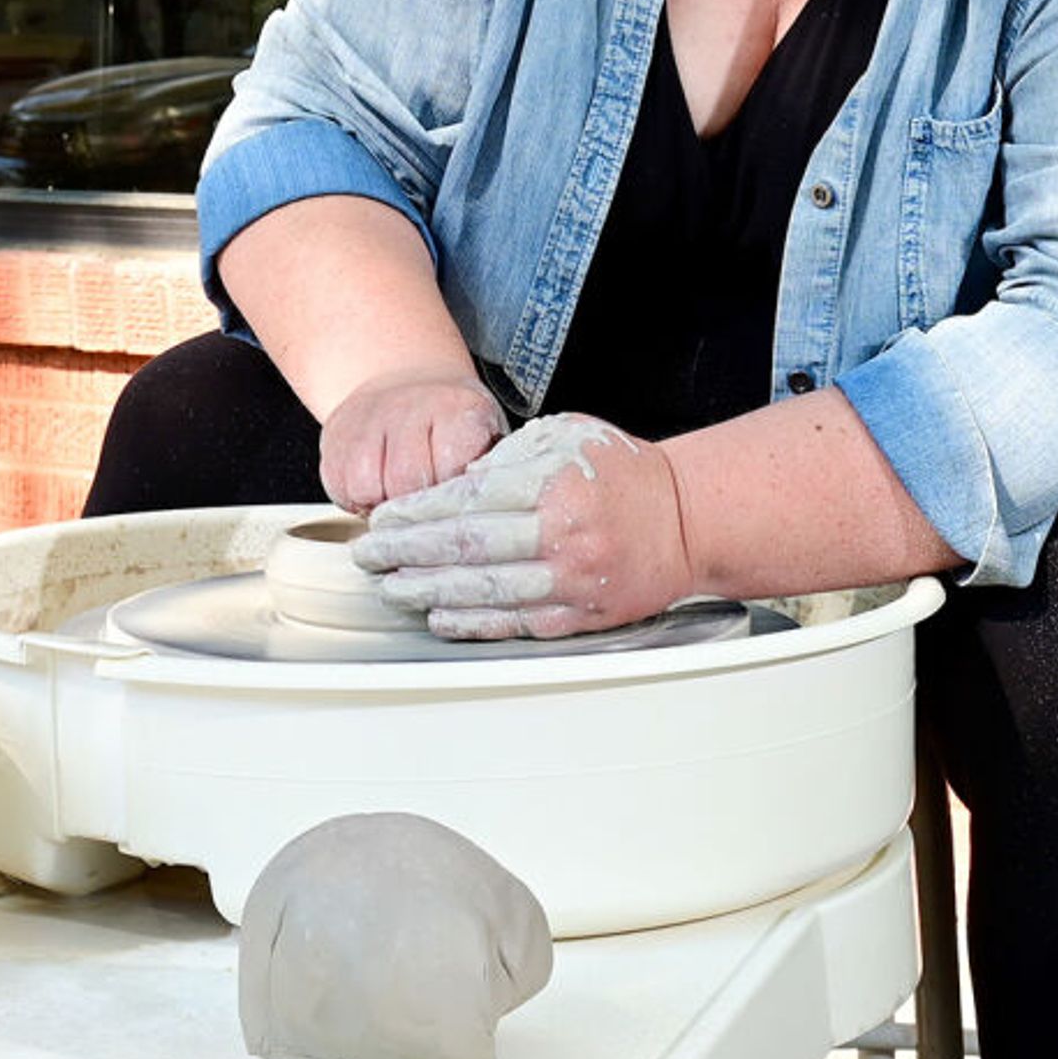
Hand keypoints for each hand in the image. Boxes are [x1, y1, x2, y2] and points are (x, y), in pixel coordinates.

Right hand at [318, 363, 507, 512]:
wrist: (404, 380)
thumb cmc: (450, 425)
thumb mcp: (483, 439)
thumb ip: (485, 473)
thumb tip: (481, 515)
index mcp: (457, 408)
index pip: (451, 470)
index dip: (451, 498)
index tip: (455, 503)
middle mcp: (410, 406)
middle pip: (406, 483)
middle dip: (416, 507)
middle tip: (425, 503)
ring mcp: (368, 419)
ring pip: (367, 489)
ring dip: (382, 505)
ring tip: (398, 495)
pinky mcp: (334, 434)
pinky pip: (340, 488)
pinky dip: (356, 500)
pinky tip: (375, 487)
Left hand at [354, 413, 694, 639]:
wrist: (687, 518)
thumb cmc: (622, 471)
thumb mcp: (564, 436)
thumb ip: (508, 456)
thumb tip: (454, 484)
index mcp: (553, 483)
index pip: (466, 500)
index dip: (417, 513)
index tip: (384, 520)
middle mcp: (561, 534)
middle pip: (466, 549)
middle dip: (408, 555)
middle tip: (370, 558)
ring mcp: (572, 580)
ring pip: (486, 592)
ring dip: (430, 593)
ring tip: (393, 590)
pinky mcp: (582, 614)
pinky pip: (516, 622)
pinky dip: (473, 622)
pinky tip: (441, 616)